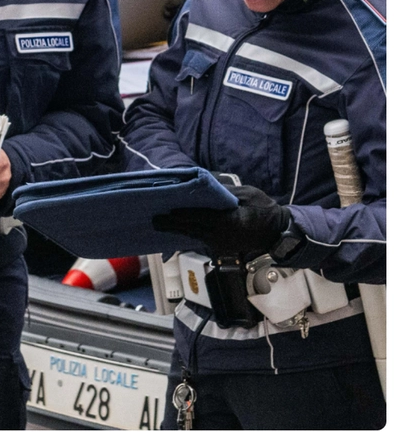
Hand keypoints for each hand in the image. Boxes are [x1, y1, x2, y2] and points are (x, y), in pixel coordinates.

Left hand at [152, 185, 289, 254]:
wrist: (276, 232)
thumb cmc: (263, 209)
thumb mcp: (247, 194)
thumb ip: (225, 191)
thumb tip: (204, 183)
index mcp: (228, 222)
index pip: (200, 217)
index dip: (183, 214)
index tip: (167, 210)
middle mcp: (221, 236)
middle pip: (191, 229)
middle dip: (172, 224)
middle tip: (154, 220)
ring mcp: (220, 244)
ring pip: (193, 236)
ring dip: (176, 230)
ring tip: (159, 224)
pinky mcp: (220, 247)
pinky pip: (200, 240)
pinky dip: (187, 234)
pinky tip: (176, 230)